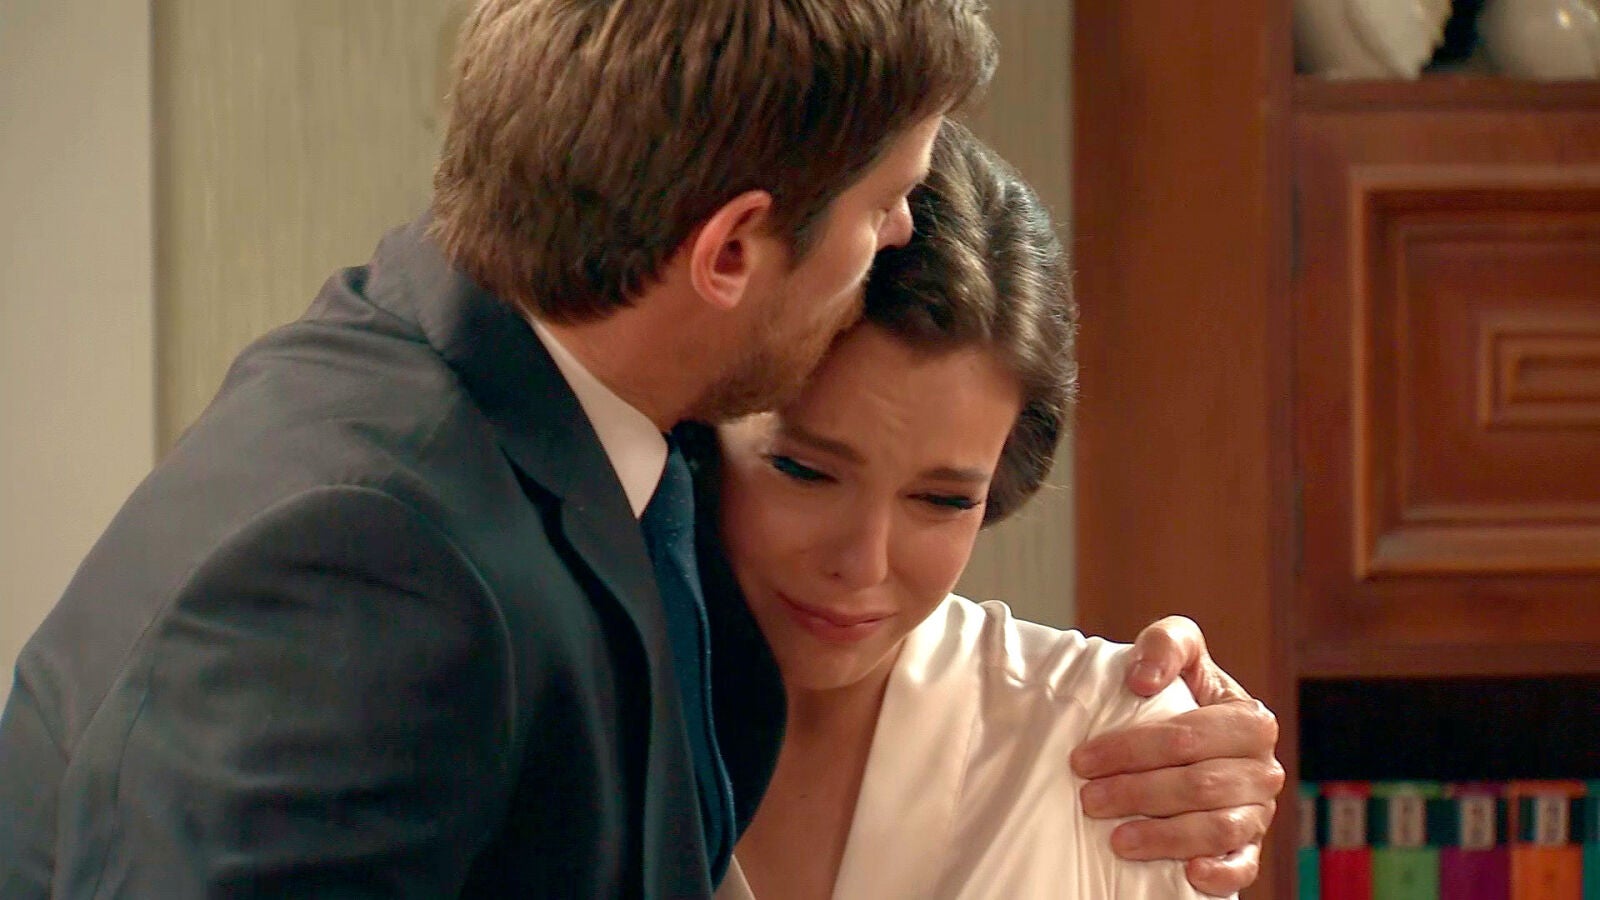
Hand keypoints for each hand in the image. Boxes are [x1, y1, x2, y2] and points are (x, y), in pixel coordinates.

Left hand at [1070, 616, 1283, 895]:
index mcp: (1250, 720)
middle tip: (1089, 800)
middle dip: (1137, 793)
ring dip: (1165, 836)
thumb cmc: (1180, 690)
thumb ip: (1165, 644)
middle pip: (1198, 785)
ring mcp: (1259, 811)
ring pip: (1217, 829)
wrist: (1193, 734)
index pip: (1186, 737)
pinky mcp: (1250, 847)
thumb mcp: (1177, 649)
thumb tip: (1142, 680)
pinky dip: (1220, 874)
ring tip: (1116, 839)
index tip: (1083, 760)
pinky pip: (1243, 867)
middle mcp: (1262, 768)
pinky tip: (1189, 873)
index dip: (1131, 749)